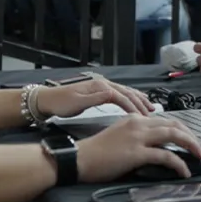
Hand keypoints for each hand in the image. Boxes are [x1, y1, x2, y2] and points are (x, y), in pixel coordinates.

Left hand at [35, 76, 154, 118]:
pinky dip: (130, 98)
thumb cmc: (61, 103)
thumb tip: (113, 94)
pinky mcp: (99, 91)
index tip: (144, 117)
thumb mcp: (77, 102)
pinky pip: (120, 94)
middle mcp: (103, 84)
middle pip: (127, 91)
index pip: (122, 96)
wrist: (47, 99)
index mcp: (99, 86)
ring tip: (150, 107)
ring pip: (125, 91)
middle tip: (152, 113)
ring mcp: (101, 86)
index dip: (134, 106)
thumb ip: (96, 98)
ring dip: (138, 99)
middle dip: (141, 102)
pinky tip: (134, 103)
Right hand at [77, 115, 200, 181]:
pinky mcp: (137, 152)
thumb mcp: (120, 136)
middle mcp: (139, 123)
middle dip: (191, 136)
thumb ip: (138, 136)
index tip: (190, 139)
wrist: (80, 158)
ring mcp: (138, 137)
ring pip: (174, 135)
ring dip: (190, 145)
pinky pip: (165, 156)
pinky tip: (184, 170)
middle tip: (200, 148)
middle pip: (174, 125)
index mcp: (135, 118)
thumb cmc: (97, 152)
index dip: (182, 130)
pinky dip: (178, 163)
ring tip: (200, 156)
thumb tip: (155, 146)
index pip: (166, 120)